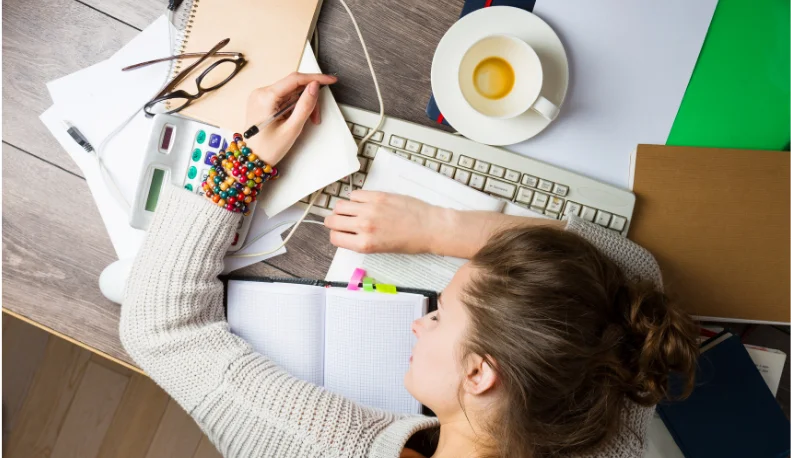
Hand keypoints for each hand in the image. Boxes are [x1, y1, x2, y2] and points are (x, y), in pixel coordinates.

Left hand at [244, 72, 337, 165]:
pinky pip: (283, 97)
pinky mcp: (262, 101)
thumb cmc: (268, 149)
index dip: (315, 78)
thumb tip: (315, 86)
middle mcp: (260, 93)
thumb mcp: (292, 129)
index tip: (330, 80)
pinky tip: (295, 118)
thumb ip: (305, 106)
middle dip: (308, 99)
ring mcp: (260, 96)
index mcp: (265, 97)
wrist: (252, 159)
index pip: (295, 79)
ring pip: (290, 92)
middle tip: (316, 117)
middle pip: (294, 86)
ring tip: (306, 121)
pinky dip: (293, 106)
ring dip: (302, 104)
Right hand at [324, 190, 447, 253]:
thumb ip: (362, 241)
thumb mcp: (381, 249)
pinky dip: (355, 198)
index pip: (335, 238)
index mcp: (364, 244)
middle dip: (333, 221)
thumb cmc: (411, 241)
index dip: (336, 234)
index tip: (339, 232)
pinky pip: (355, 194)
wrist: (429, 227)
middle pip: (332, 220)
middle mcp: (364, 226)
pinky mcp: (378, 196)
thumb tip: (348, 233)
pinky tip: (363, 203)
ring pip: (340, 205)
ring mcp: (370, 209)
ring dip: (342, 209)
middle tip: (340, 221)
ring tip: (351, 211)